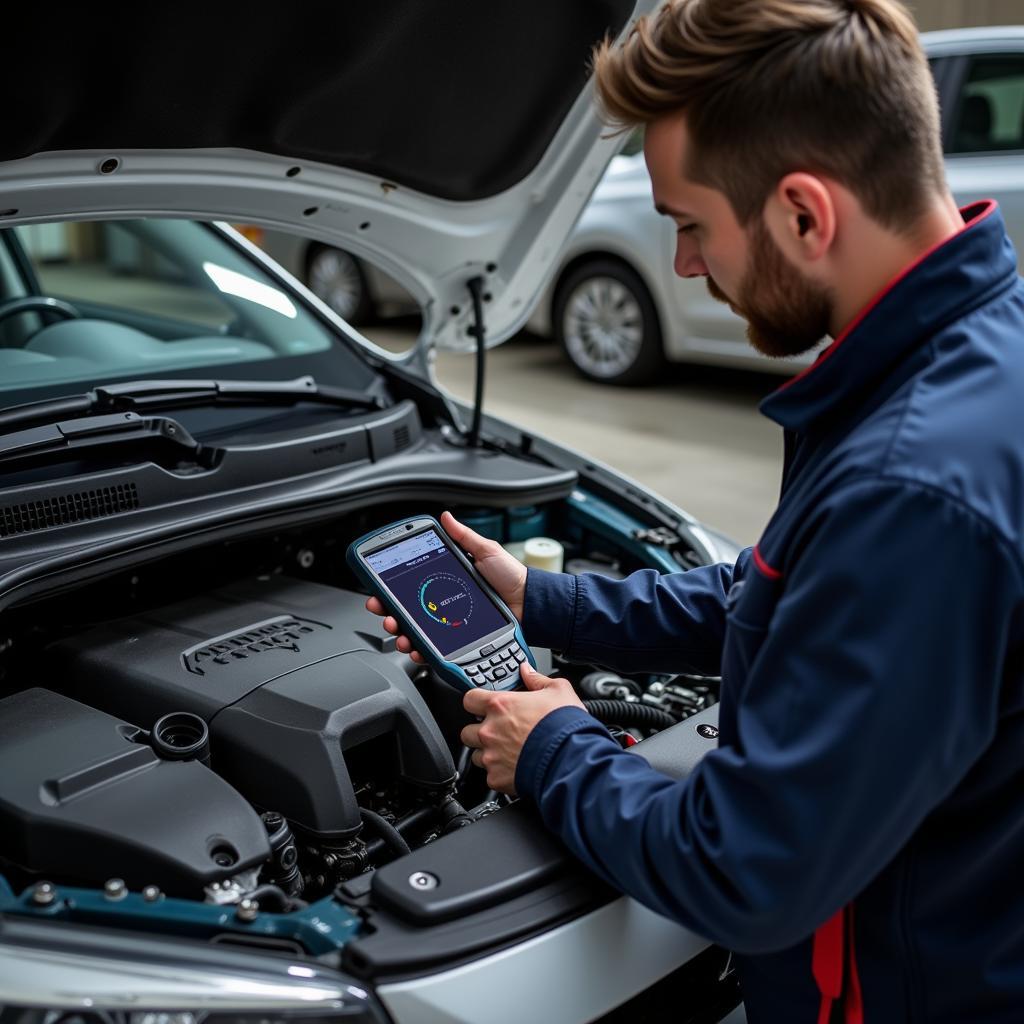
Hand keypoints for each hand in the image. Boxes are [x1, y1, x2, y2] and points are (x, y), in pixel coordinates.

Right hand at [364, 510, 527, 665]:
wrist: (528, 604)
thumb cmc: (511, 577)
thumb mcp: (486, 551)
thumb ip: (464, 536)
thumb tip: (447, 517)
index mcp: (445, 580)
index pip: (411, 583)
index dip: (391, 586)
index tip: (378, 587)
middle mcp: (443, 602)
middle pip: (406, 608)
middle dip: (387, 610)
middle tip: (382, 608)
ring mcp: (449, 623)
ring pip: (414, 630)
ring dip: (399, 630)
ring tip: (397, 628)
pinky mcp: (457, 640)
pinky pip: (433, 648)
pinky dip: (419, 649)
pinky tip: (414, 646)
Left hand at [460, 663, 584, 793]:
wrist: (571, 759)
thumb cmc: (564, 726)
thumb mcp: (558, 691)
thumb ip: (537, 680)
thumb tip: (527, 671)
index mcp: (500, 706)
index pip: (470, 699)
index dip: (476, 702)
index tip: (484, 705)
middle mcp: (490, 731)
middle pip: (468, 730)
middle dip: (481, 731)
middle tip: (500, 732)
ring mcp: (491, 756)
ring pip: (477, 755)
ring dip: (488, 754)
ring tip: (510, 753)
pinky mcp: (496, 778)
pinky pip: (490, 776)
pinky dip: (500, 773)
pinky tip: (516, 769)